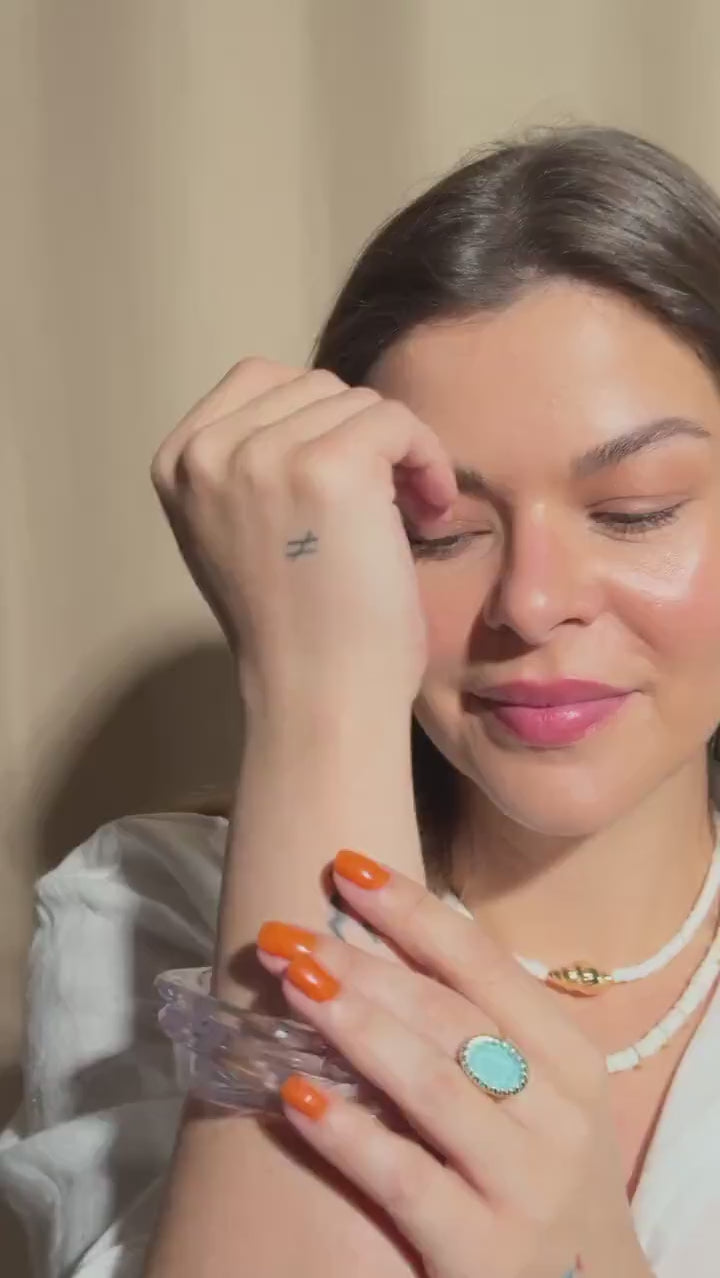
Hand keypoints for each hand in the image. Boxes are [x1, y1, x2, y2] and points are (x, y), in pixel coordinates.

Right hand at [150, 357, 456, 705]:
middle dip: (360, 437)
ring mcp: (262, 457)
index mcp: (176, 463)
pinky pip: (396, 420)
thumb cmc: (297, 631)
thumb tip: (307, 407)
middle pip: (311, 386)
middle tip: (390, 503)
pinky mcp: (328, 468)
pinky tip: (430, 510)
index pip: (258, 381)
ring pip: (357, 402)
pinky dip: (428, 458)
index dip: (318, 420)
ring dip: (398, 452)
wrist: (319, 698)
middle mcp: (207, 453)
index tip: (351, 479)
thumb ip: (247, 466)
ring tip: (408, 516)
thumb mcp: (234, 532)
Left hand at [256, 853, 647, 1277]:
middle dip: (363, 965)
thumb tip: (374, 942)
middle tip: (289, 933)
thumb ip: (479, 1027)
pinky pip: (407, 1179)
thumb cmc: (539, 1171)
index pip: (482, 964)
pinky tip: (294, 1094)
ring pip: (432, 1083)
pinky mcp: (487, 1253)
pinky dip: (349, 1133)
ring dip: (356, 1026)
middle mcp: (558, 1113)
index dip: (412, 911)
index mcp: (568, 1057)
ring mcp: (528, 1183)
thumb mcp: (538, 1092)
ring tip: (292, 983)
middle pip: (448, 1015)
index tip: (346, 867)